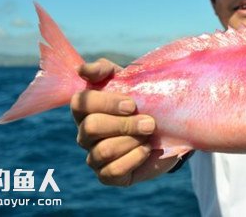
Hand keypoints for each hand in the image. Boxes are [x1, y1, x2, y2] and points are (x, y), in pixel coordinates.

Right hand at [71, 59, 177, 185]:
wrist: (165, 129)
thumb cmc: (141, 100)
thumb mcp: (126, 79)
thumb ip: (104, 69)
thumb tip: (83, 70)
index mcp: (86, 109)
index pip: (80, 103)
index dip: (105, 103)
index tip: (131, 103)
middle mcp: (85, 133)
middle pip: (91, 128)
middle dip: (124, 124)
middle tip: (149, 123)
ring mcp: (94, 156)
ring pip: (103, 151)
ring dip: (131, 141)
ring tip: (148, 135)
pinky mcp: (107, 175)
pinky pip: (113, 171)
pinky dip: (134, 159)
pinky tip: (146, 150)